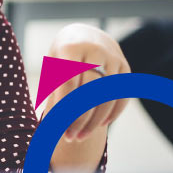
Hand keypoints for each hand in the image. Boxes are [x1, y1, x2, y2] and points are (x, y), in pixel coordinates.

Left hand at [43, 23, 130, 140]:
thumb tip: (47, 123)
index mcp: (70, 48)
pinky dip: (113, 112)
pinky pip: (122, 94)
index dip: (63, 107)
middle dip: (79, 118)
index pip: (68, 83)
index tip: (56, 127)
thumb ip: (51, 88)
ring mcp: (113, 57)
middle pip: (88, 91)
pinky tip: (100, 125)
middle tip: (70, 137)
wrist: (85, 35)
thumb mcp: (52, 65)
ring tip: (82, 136)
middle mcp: (94, 50)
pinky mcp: (125, 66)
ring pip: (107, 96)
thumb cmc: (61, 57)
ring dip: (95, 121)